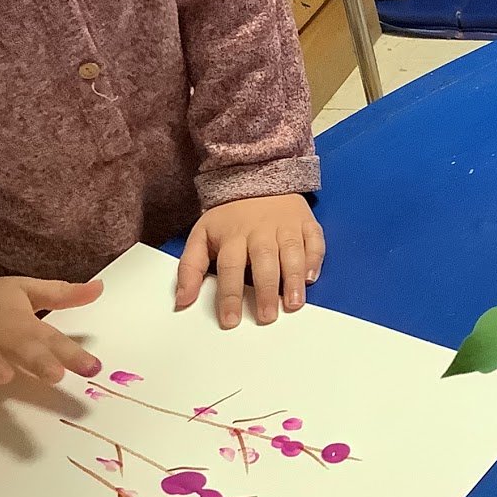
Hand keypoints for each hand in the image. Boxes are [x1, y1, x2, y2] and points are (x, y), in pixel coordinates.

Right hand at [0, 275, 103, 395]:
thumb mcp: (25, 289)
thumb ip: (62, 294)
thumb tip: (99, 288)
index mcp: (21, 322)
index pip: (52, 339)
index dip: (73, 354)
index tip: (93, 368)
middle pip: (21, 349)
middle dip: (38, 361)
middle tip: (55, 374)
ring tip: (4, 376)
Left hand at [175, 194, 324, 328]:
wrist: (256, 175)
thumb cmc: (229, 216)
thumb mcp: (201, 236)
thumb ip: (190, 268)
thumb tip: (181, 301)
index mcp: (233, 235)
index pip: (230, 267)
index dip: (230, 296)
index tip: (230, 320)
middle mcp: (261, 230)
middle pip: (264, 261)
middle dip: (266, 291)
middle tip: (267, 316)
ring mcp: (286, 224)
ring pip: (292, 252)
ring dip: (293, 279)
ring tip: (293, 304)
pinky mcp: (305, 221)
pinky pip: (314, 240)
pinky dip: (314, 259)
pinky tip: (310, 278)